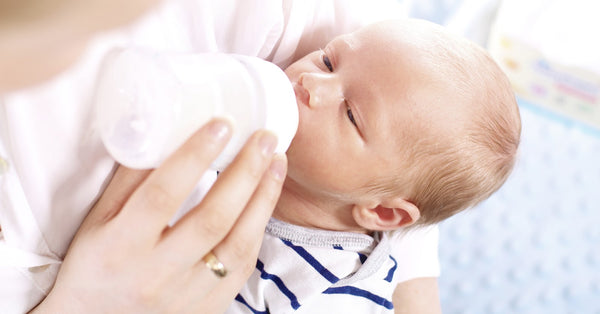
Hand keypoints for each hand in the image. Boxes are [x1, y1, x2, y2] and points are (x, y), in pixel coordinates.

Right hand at [32, 118, 286, 312]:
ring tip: (277, 163)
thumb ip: (130, 179)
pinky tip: (265, 201)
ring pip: (237, 245)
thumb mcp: (98, 220)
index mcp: (121, 246)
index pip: (163, 194)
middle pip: (212, 219)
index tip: (222, 124)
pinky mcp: (207, 308)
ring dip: (263, 199)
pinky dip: (258, 230)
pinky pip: (242, 267)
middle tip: (265, 138)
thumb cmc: (96, 263)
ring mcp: (186, 296)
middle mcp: (155, 275)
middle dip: (245, 173)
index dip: (194, 156)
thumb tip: (161, 130)